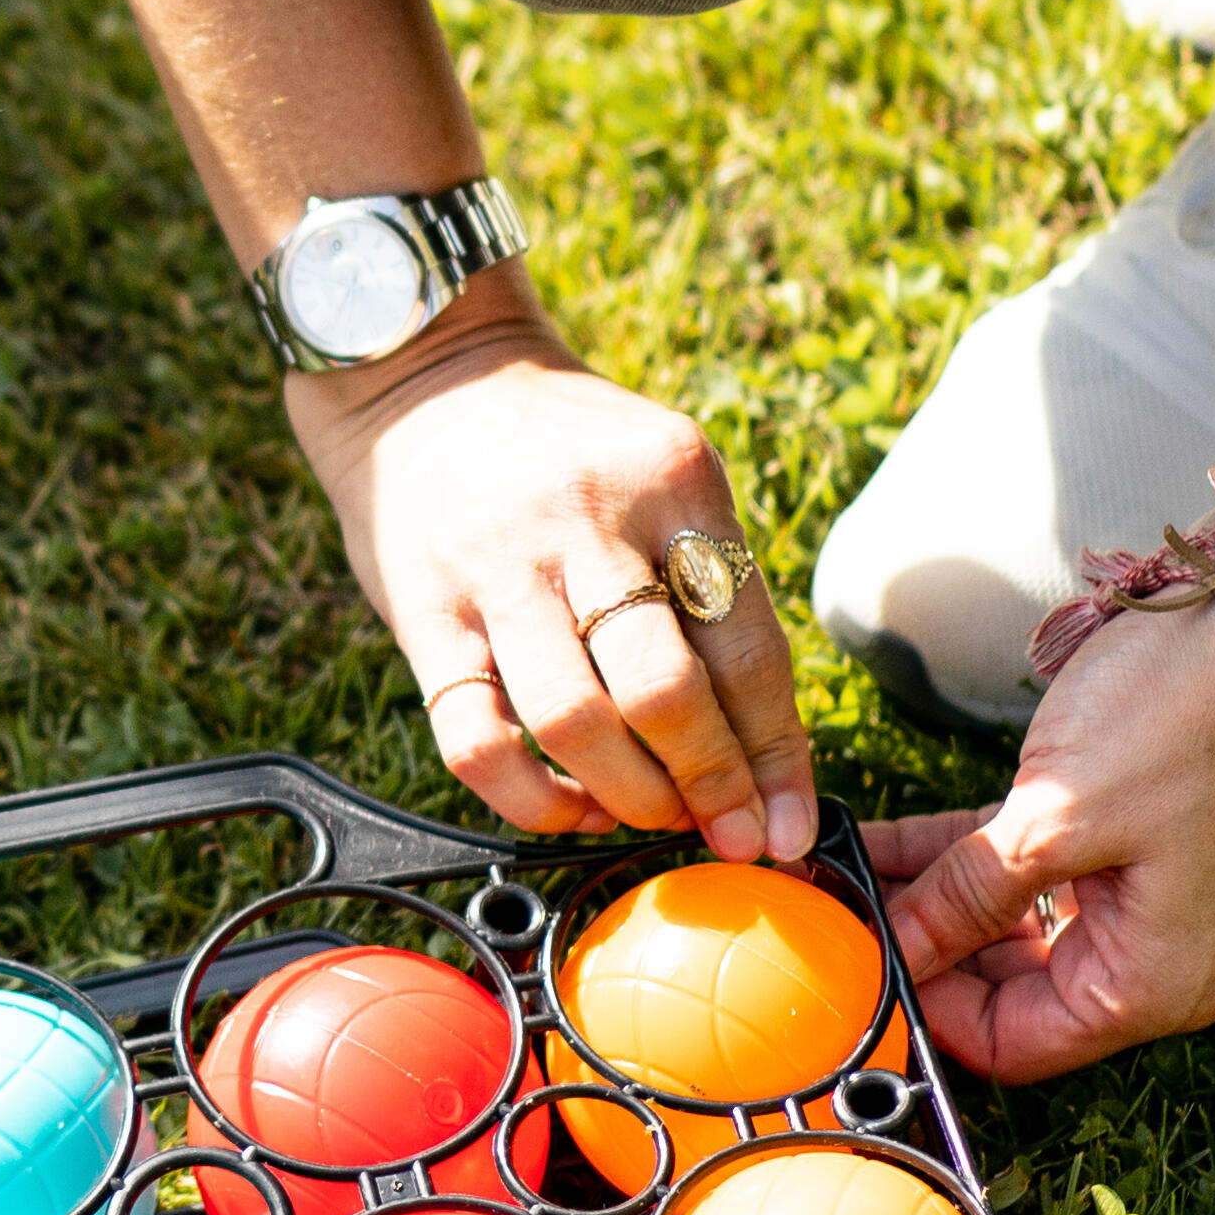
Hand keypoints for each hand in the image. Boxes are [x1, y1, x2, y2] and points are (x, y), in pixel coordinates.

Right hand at [285, 307, 816, 861]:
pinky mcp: (426, 612)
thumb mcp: (661, 475)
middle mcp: (588, 517)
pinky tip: (567, 804)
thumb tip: (763, 749)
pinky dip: (531, 800)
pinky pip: (476, 740)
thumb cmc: (572, 455)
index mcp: (674, 478)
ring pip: (575, 722)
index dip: (775, 755)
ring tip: (651, 815)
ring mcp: (499, 565)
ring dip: (628, 798)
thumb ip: (711, 586)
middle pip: (666, 691)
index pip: (748, 646)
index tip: (788, 824)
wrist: (429, 382)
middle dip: (710, 786)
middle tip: (727, 831)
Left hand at [866, 587, 1214, 1079]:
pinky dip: (950, 858)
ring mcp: (1129, 902)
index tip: (849, 970)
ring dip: (922, 900)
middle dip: (916, 953)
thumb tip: (892, 953)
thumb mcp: (1054, 818)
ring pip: (998, 925)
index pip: (1012, 1045)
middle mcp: (1145, 960)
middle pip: (1002, 991)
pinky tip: (870, 842)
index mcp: (1150, 985)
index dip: (926, 1015)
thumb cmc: (1181, 722)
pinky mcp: (1110, 845)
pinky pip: (1014, 871)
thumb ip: (966, 896)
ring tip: (830, 875)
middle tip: (826, 920)